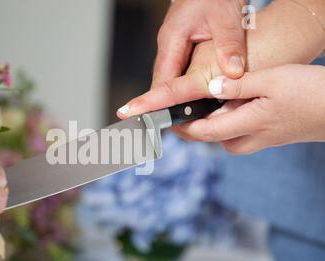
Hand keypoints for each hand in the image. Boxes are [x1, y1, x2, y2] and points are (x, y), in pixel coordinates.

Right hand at [118, 0, 324, 117]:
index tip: (141, 117)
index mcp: (172, 39)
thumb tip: (232, 73)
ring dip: (174, 99)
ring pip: (170, 79)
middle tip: (172, 129)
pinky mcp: (181, 47)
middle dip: (164, 106)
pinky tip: (192, 99)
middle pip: (163, 83)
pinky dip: (183, 88)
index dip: (152, 101)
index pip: (161, 79)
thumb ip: (229, 46)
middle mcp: (168, 45)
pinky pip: (178, 72)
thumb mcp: (227, 17)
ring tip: (181, 121)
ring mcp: (173, 47)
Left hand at [178, 64, 324, 153]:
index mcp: (247, 124)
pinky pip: (240, 133)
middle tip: (178, 114)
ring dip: (210, 126)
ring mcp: (261, 139)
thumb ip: (239, 85)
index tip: (164, 122)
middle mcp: (251, 138)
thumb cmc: (312, 94)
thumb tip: (210, 89)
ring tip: (200, 109)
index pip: (203, 132)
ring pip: (226, 137)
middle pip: (212, 138)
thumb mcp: (273, 80)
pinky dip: (227, 124)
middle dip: (192, 129)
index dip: (181, 128)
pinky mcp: (269, 136)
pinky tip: (229, 108)